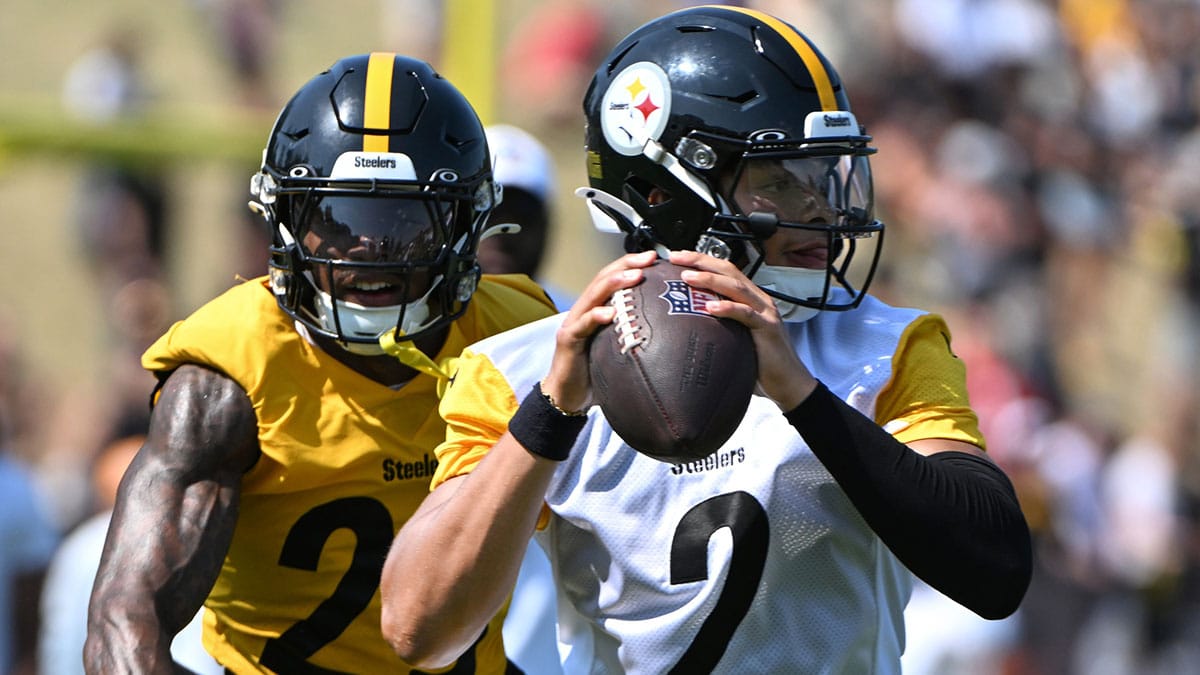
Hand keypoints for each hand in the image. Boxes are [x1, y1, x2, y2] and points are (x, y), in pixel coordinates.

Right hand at [541, 250, 658, 411]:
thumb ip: (635, 336)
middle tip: (648, 259)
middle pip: (603, 278)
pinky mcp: (568, 340)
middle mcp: (584, 311)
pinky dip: (596, 316)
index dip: (632, 265)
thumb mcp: (619, 350)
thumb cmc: (594, 373)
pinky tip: (610, 313)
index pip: (613, 278)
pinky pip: (582, 325)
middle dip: (626, 265)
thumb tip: (672, 334)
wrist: (566, 396)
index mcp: (597, 310)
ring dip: (614, 283)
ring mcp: (574, 324)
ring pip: (593, 295)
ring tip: (634, 276)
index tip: (654, 258)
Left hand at [669, 250, 817, 410]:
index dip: (701, 261)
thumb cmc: (761, 361)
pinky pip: (746, 314)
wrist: (789, 381)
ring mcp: (765, 312)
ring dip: (710, 280)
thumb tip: (688, 322)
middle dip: (701, 261)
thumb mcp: (736, 335)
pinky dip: (728, 308)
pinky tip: (710, 307)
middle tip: (676, 257)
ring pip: (736, 287)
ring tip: (688, 278)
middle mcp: (758, 299)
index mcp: (750, 298)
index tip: (677, 257)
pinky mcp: (768, 328)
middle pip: (729, 271)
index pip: (724, 270)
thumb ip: (720, 323)